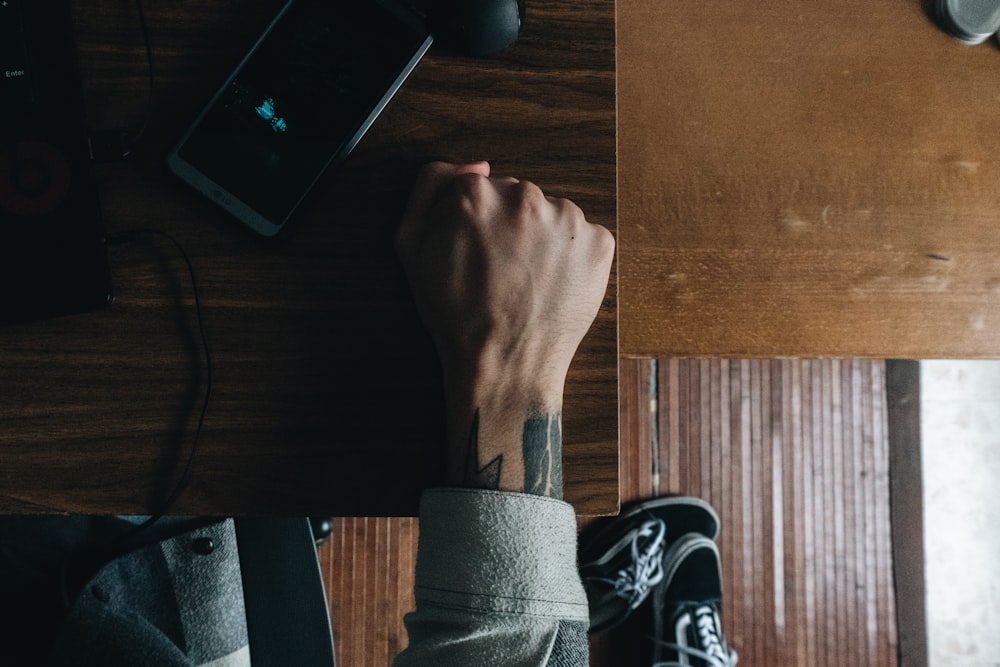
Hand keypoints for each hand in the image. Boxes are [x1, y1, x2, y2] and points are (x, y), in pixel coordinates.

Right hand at [396, 161, 613, 495]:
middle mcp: (524, 197)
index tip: (474, 251)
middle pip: (516, 196)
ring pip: (551, 214)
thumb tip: (472, 164)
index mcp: (475, 193)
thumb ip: (430, 186)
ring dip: (541, 239)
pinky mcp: (598, 243)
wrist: (503, 368)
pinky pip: (582, 237)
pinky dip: (570, 257)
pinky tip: (551, 284)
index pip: (478, 187)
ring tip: (526, 281)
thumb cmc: (455, 314)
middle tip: (500, 271)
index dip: (473, 221)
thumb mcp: (410, 246)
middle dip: (509, 226)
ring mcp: (567, 220)